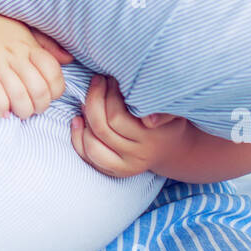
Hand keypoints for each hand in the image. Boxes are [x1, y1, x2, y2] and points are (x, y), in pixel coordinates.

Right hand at [0, 0, 72, 119]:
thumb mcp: (20, 27)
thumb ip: (45, 45)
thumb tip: (68, 59)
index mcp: (27, 44)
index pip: (54, 74)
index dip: (55, 91)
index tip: (47, 96)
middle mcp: (13, 54)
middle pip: (39, 90)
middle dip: (39, 107)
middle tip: (32, 109)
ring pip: (19, 97)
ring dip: (21, 111)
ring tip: (17, 112)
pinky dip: (1, 107)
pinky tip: (0, 110)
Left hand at [70, 74, 186, 177]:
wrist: (172, 148)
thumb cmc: (168, 121)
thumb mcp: (173, 111)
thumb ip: (164, 111)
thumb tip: (149, 119)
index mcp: (151, 139)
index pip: (117, 117)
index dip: (108, 94)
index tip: (110, 79)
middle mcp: (137, 155)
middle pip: (102, 129)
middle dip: (94, 100)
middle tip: (97, 82)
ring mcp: (124, 166)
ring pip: (92, 145)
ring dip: (85, 119)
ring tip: (88, 100)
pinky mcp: (113, 171)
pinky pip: (88, 157)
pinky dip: (77, 137)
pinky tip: (78, 119)